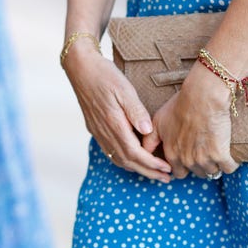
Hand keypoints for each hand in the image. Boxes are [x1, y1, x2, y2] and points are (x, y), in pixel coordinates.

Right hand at [65, 45, 171, 182]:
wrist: (81, 68)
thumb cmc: (105, 75)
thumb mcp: (124, 89)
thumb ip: (136, 111)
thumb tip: (148, 131)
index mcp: (113, 123)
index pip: (134, 153)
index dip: (151, 164)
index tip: (167, 168)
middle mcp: (104, 132)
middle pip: (128, 161)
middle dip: (148, 172)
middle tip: (166, 179)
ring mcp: (98, 132)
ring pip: (118, 159)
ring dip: (137, 169)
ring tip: (154, 173)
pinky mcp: (95, 129)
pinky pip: (111, 152)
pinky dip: (125, 161)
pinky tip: (135, 160)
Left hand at [145, 65, 238, 179]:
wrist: (202, 96)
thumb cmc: (180, 104)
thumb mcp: (158, 121)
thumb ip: (150, 140)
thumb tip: (143, 151)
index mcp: (172, 154)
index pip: (179, 173)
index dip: (185, 167)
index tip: (192, 158)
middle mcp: (187, 160)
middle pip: (197, 174)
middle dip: (200, 166)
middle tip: (206, 153)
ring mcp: (204, 159)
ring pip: (212, 172)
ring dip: (215, 164)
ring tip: (218, 151)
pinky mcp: (220, 154)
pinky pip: (229, 168)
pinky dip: (231, 163)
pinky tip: (230, 156)